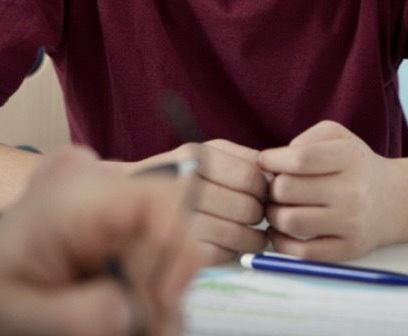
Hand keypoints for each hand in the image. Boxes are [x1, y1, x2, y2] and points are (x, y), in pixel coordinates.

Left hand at [0, 146, 198, 334]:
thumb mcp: (16, 320)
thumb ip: (79, 317)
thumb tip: (138, 312)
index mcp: (70, 198)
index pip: (158, 201)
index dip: (177, 252)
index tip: (158, 306)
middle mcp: (96, 183)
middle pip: (168, 232)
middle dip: (158, 291)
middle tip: (124, 330)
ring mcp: (106, 195)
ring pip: (165, 249)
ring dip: (148, 297)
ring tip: (104, 322)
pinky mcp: (111, 213)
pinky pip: (151, 252)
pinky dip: (139, 291)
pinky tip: (106, 305)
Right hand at [145, 139, 268, 264]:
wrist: (130, 191)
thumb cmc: (183, 171)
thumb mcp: (210, 152)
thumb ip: (245, 158)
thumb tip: (277, 177)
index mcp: (198, 156)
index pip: (251, 178)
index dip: (265, 190)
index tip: (263, 194)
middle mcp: (186, 184)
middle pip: (246, 208)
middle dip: (258, 215)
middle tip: (256, 216)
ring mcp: (178, 217)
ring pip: (236, 234)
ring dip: (252, 239)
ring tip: (252, 234)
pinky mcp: (175, 246)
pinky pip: (219, 254)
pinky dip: (231, 252)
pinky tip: (228, 244)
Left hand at [257, 120, 397, 260]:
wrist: (394, 201)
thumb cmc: (355, 166)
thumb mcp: (339, 137)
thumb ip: (307, 139)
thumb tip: (275, 163)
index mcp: (350, 158)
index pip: (300, 158)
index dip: (272, 159)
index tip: (264, 161)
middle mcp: (354, 191)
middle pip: (288, 190)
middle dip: (270, 188)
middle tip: (272, 188)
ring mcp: (352, 223)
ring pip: (289, 221)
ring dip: (272, 215)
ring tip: (276, 208)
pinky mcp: (348, 249)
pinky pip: (301, 252)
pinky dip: (280, 242)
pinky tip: (280, 231)